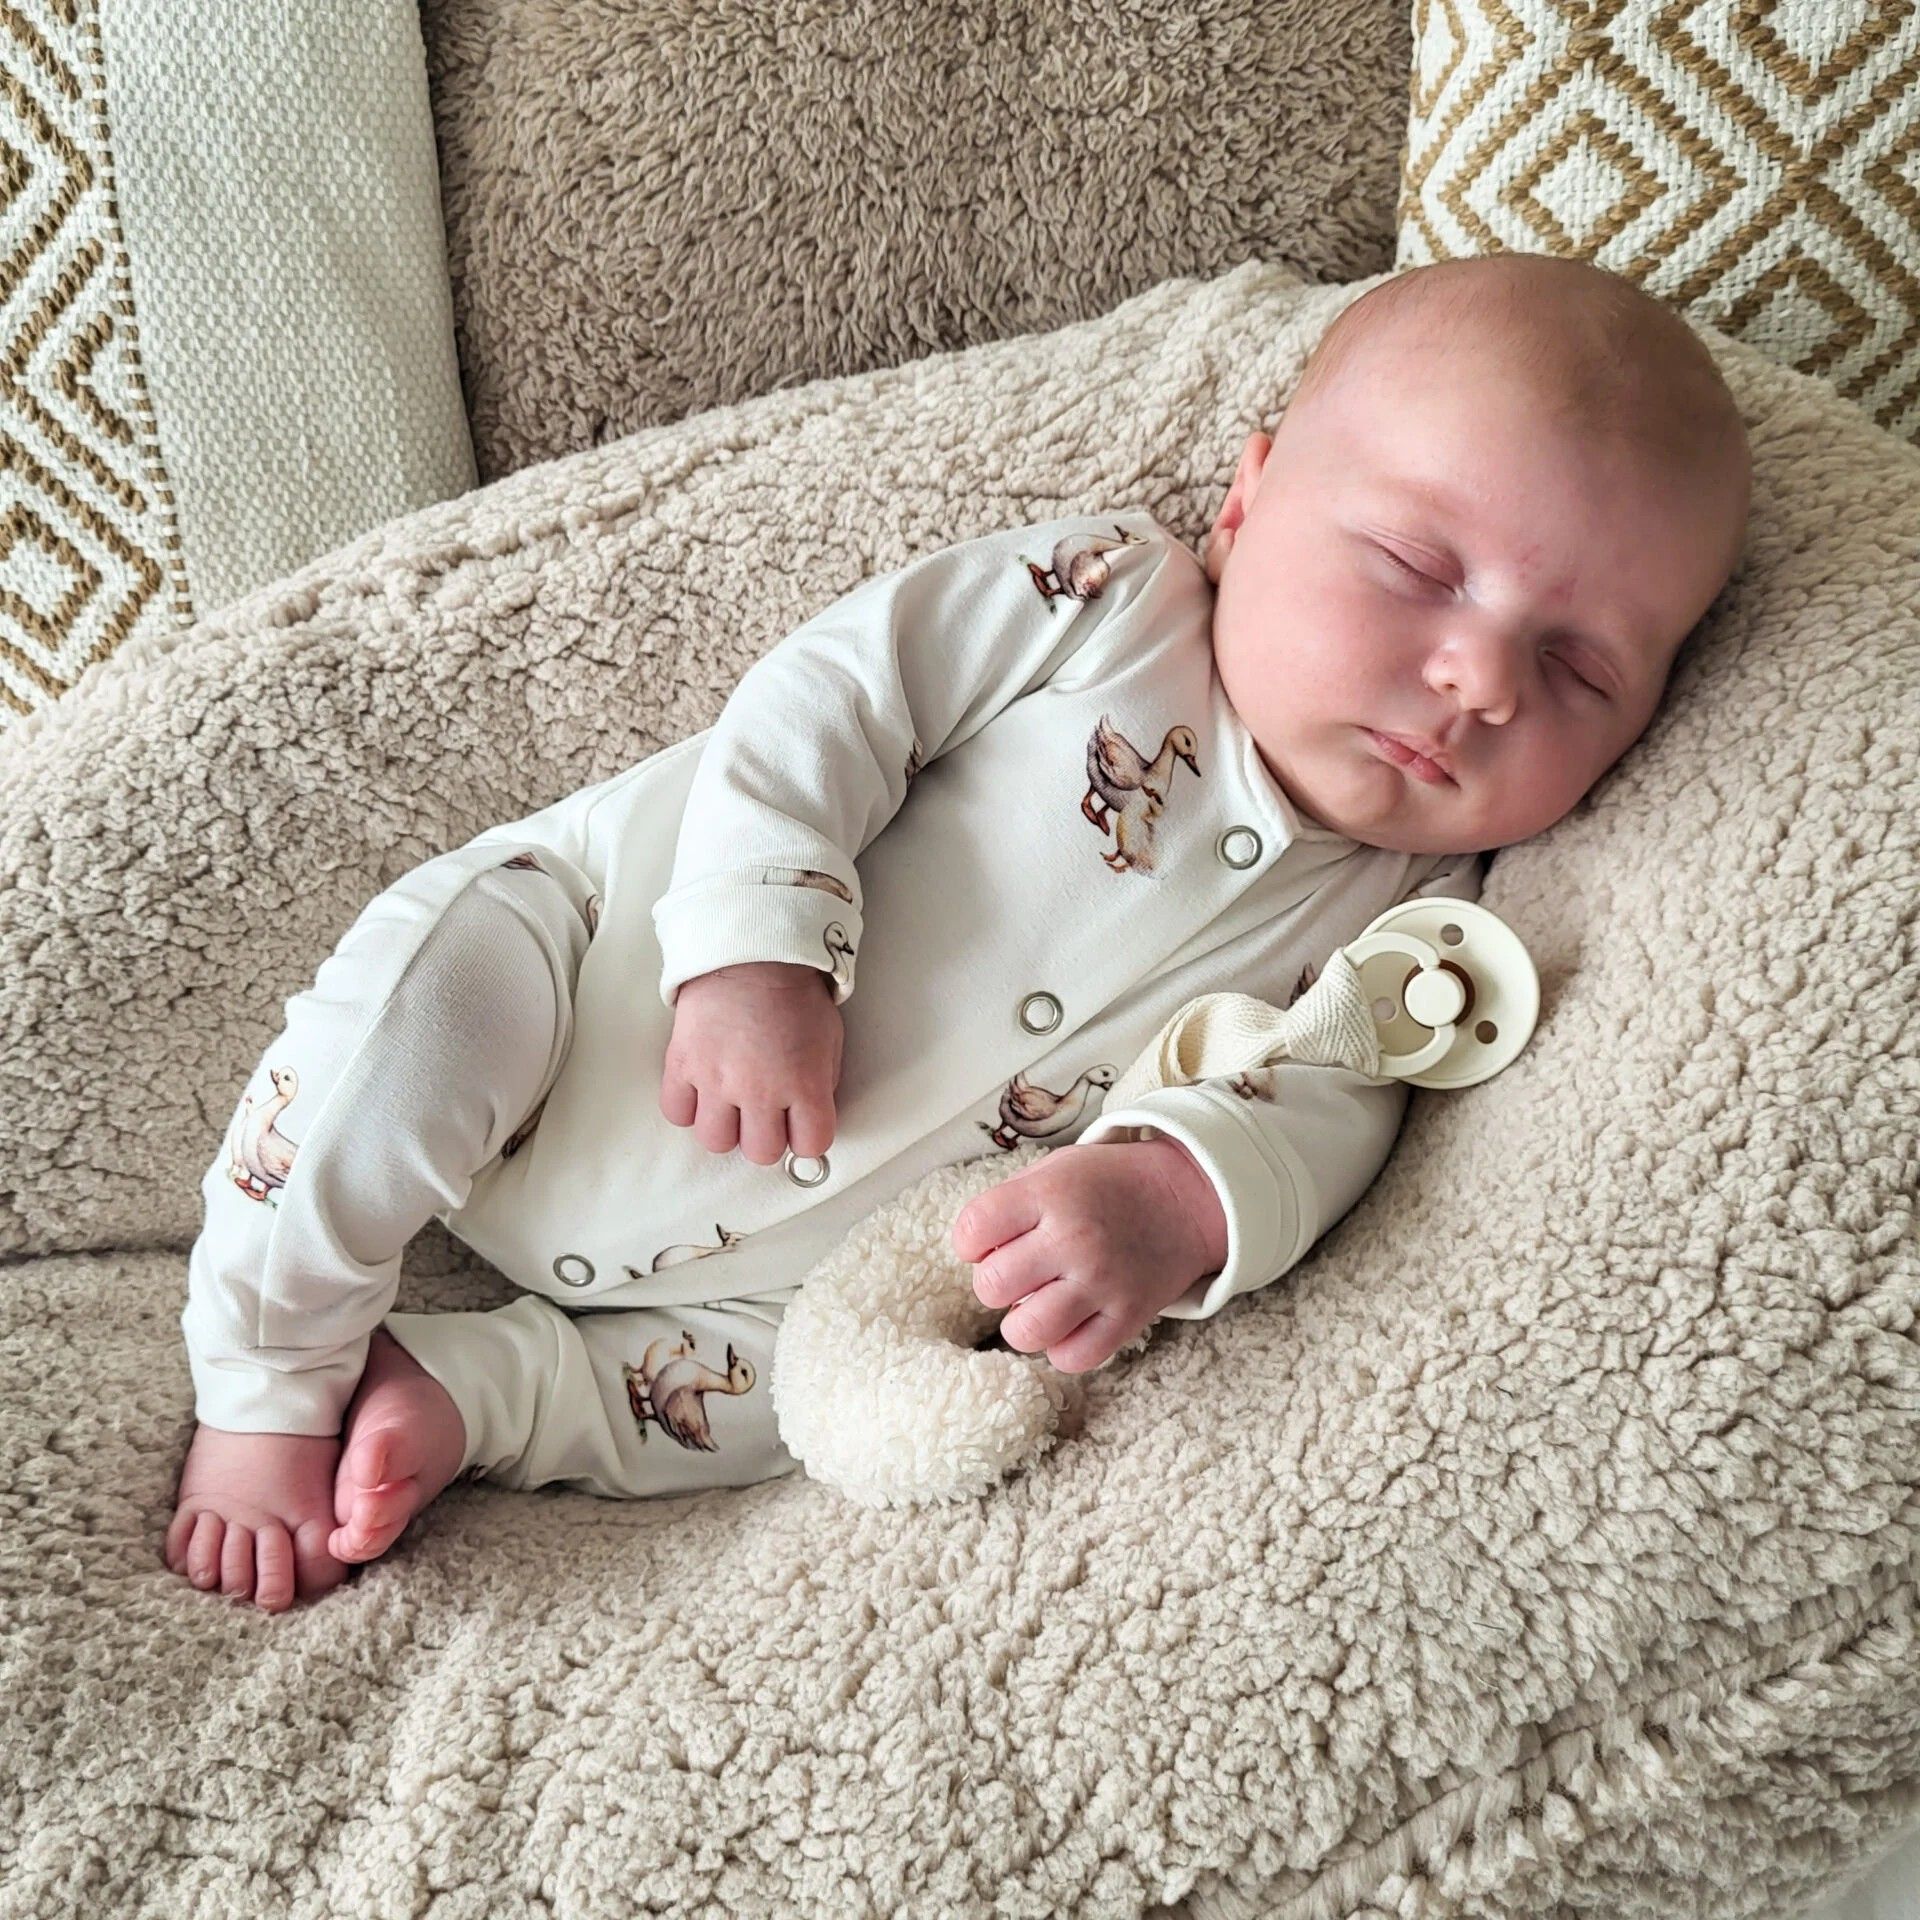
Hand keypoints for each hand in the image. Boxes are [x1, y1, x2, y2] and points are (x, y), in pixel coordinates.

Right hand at [660, 960, 842, 1162]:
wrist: (750, 953)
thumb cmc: (793, 993)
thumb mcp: (829, 1039)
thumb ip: (821, 1083)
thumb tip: (807, 1115)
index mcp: (804, 1084)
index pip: (811, 1145)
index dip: (807, 1136)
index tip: (802, 1125)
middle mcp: (760, 1090)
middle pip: (760, 1153)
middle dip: (765, 1136)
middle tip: (765, 1113)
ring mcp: (716, 1080)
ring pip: (715, 1142)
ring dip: (726, 1127)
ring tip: (731, 1103)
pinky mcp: (683, 1065)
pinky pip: (676, 1113)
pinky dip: (688, 1107)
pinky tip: (702, 1090)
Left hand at [950, 1138, 1228, 1372]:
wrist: (1188, 1196)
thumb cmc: (1109, 1183)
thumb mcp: (1057, 1168)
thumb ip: (1010, 1203)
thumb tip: (972, 1252)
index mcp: (1051, 1193)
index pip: (972, 1230)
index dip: (970, 1242)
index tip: (989, 1241)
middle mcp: (1074, 1238)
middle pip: (991, 1285)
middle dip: (995, 1283)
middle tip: (1019, 1272)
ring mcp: (1103, 1281)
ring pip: (1025, 1331)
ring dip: (1021, 1322)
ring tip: (1039, 1302)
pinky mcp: (1129, 1316)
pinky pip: (1072, 1358)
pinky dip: (1061, 1348)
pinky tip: (1069, 1323)